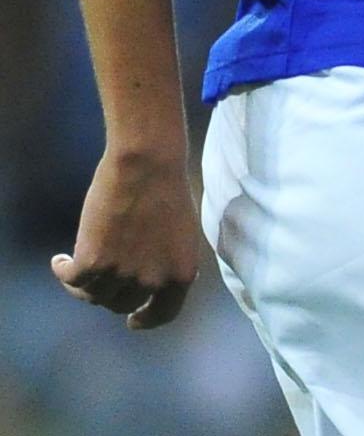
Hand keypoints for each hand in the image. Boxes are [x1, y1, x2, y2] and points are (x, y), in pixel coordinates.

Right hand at [53, 147, 201, 329]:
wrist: (148, 164)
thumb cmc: (168, 190)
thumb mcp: (181, 234)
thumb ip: (166, 262)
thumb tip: (147, 284)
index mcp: (181, 274)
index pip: (164, 314)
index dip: (146, 320)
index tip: (133, 320)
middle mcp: (152, 281)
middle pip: (122, 303)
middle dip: (112, 293)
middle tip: (103, 276)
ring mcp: (122, 274)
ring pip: (94, 295)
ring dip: (83, 284)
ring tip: (75, 264)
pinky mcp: (92, 262)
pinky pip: (71, 280)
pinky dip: (63, 272)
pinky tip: (60, 260)